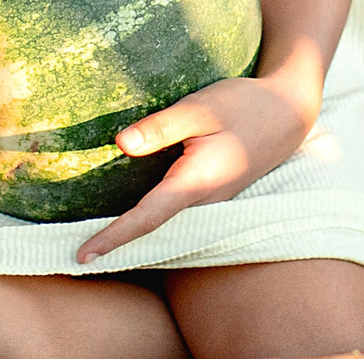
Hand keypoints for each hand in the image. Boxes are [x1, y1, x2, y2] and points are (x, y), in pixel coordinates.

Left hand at [74, 76, 316, 263]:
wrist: (289, 113)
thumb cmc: (244, 105)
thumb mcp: (201, 107)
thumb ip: (161, 127)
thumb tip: (120, 144)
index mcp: (196, 182)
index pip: (146, 218)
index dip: (113, 237)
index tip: (81, 255)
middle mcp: (204, 200)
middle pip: (152, 230)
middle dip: (115, 244)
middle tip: (74, 257)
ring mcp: (212, 200)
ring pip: (165, 224)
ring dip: (131, 234)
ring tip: (94, 242)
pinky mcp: (214, 192)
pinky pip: (177, 213)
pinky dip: (150, 219)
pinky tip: (133, 216)